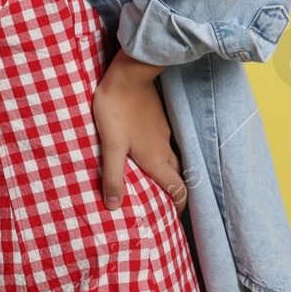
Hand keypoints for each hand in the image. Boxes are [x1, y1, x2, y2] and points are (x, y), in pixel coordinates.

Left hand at [91, 51, 185, 212]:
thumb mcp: (110, 146)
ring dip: (172, 171)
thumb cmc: (116, 110)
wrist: (128, 76)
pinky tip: (151, 149)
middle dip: (177, 190)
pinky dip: (164, 153)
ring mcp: (164, 132)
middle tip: (168, 201)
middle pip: (179, 175)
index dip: (179, 205)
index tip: (175, 216)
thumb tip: (114, 208)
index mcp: (155, 159)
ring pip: (174, 158)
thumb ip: (113, 177)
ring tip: (160, 179)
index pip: (177, 189)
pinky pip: (167, 142)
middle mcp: (164, 149)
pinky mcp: (160, 118)